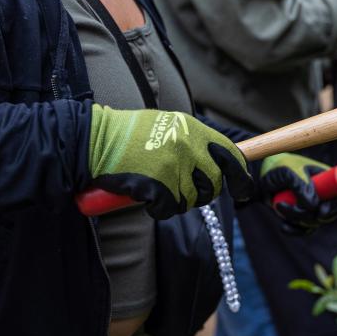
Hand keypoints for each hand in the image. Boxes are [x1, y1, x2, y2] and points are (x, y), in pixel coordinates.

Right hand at [86, 105, 252, 219]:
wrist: (92, 141)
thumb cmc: (126, 136)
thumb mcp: (166, 126)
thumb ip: (192, 141)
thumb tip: (219, 161)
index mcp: (193, 129)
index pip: (231, 154)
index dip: (240, 175)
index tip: (244, 189)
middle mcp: (189, 145)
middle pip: (214, 183)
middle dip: (202, 193)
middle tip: (181, 190)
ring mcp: (174, 166)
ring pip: (191, 200)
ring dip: (175, 201)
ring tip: (155, 187)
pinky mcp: (159, 185)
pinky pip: (169, 210)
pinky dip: (157, 210)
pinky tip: (143, 197)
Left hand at [260, 153, 336, 235]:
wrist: (260, 179)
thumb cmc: (277, 169)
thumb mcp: (288, 172)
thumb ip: (301, 186)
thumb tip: (313, 205)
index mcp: (327, 179)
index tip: (321, 209)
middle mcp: (324, 194)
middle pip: (330, 213)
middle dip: (311, 214)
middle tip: (294, 207)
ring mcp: (314, 206)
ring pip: (315, 223)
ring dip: (297, 218)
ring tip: (279, 205)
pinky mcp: (304, 217)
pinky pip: (306, 230)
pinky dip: (295, 230)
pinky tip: (284, 225)